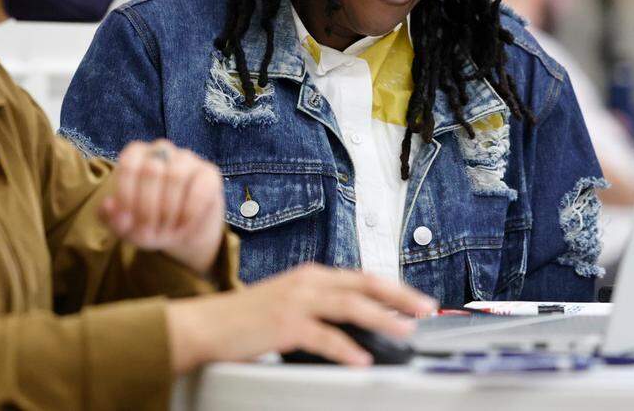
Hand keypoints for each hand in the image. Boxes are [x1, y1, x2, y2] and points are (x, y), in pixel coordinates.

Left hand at [98, 140, 224, 274]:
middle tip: (149, 231)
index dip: (126, 197)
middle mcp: (162, 150)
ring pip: (176, 176)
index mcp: (136, 155)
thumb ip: (110, 217)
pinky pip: (200, 188)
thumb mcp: (126, 226)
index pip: (128, 165)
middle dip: (148, 209)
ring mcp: (187, 159)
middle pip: (151, 171)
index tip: (128, 221)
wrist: (182, 231)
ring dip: (168, 211)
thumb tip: (109, 205)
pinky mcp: (210, 173)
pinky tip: (183, 225)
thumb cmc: (148, 222)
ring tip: (166, 230)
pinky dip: (189, 212)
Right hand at [165, 263, 437, 371]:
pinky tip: (361, 359)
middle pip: (365, 284)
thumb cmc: (248, 318)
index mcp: (312, 275)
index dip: (395, 287)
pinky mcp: (285, 324)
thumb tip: (360, 320)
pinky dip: (346, 348)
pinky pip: (324, 336)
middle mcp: (308, 281)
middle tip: (426, 309)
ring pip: (350, 305)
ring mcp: (297, 301)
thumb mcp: (291, 302)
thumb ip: (322, 306)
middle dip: (399, 296)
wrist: (208, 324)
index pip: (363, 277)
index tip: (419, 300)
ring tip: (404, 330)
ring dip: (382, 318)